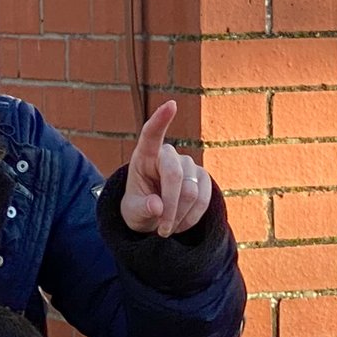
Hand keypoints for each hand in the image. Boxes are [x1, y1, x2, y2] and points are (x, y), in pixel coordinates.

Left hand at [121, 100, 213, 238]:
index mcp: (144, 156)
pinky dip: (192, 217)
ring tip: (167, 228)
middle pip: (175, 176)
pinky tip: (181, 224)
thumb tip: (157, 207)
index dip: (161, 120)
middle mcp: (168, 155)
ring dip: (180, 217)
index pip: (151, 134)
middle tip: (161, 231)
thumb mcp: (132, 213)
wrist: (155, 217)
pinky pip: (204, 198)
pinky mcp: (203, 178)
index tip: (171, 105)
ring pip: (191, 191)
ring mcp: (188, 164)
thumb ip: (142, 209)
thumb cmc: (139, 209)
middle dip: (170, 207)